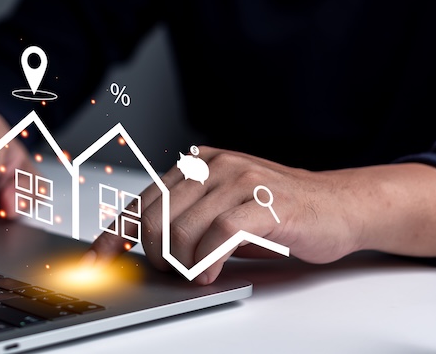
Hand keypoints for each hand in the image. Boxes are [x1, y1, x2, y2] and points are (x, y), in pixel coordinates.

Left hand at [89, 146, 365, 284]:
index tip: (98, 259)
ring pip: (182, 228)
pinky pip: (217, 235)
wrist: (338, 206)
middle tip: (170, 270)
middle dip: (155, 253)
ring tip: (195, 273)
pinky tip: (209, 273)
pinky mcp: (263, 201)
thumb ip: (185, 217)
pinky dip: (206, 261)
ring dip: (182, 263)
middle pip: (156, 216)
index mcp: (197, 162)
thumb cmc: (277, 211)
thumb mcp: (222, 208)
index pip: (143, 198)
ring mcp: (238, 178)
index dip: (116, 232)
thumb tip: (142, 247)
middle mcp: (213, 164)